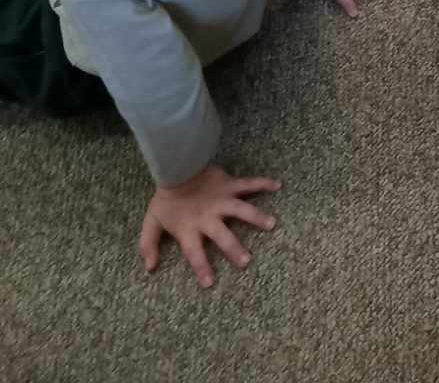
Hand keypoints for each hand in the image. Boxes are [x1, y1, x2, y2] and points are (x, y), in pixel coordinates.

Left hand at [138, 165, 278, 289]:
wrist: (176, 167)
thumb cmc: (166, 198)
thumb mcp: (152, 222)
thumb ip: (149, 245)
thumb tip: (150, 268)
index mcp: (190, 229)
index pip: (195, 253)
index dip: (201, 268)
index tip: (209, 284)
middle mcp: (208, 217)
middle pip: (222, 236)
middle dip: (234, 249)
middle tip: (246, 261)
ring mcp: (221, 201)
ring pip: (241, 210)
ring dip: (256, 217)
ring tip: (271, 224)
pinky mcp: (229, 185)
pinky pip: (248, 184)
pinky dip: (263, 183)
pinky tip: (277, 185)